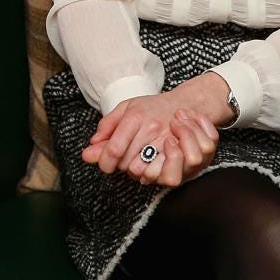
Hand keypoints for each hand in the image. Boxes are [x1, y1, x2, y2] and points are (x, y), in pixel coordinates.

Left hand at [80, 71, 230, 184]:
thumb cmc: (153, 107)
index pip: (115, 148)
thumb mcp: (127, 107)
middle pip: (125, 162)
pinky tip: (147, 166)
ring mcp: (166, 141)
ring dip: (134, 170)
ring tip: (135, 160)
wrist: (187, 105)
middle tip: (123, 158)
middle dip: (119, 165)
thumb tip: (92, 144)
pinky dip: (149, 174)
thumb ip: (107, 125)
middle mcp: (151, 129)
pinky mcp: (178, 152)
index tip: (104, 165)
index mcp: (135, 116)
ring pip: (141, 170)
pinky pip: (158, 173)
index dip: (105, 162)